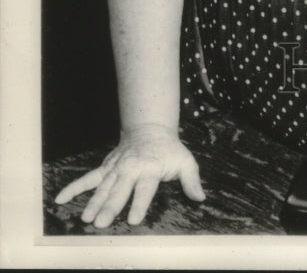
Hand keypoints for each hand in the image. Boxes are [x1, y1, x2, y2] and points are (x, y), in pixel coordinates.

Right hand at [54, 123, 204, 227]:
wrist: (150, 128)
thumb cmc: (169, 149)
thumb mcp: (185, 161)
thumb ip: (191, 180)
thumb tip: (200, 198)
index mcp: (150, 168)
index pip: (145, 188)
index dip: (140, 204)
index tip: (134, 219)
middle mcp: (131, 169)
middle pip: (120, 190)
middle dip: (110, 207)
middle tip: (101, 223)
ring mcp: (115, 168)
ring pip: (103, 187)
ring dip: (93, 202)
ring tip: (85, 218)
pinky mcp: (105, 168)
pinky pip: (88, 178)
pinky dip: (74, 187)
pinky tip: (60, 199)